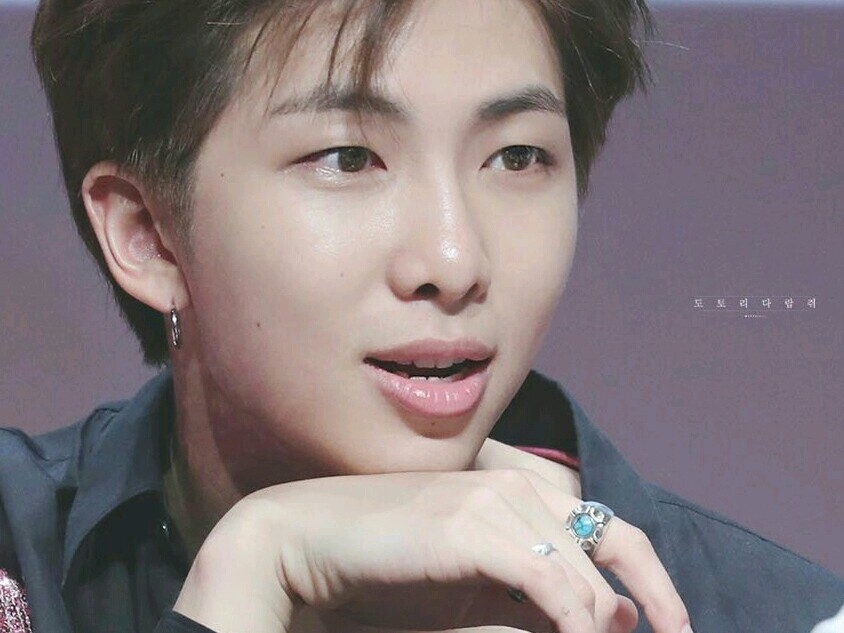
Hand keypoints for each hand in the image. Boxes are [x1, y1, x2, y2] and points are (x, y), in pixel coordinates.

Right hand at [174, 465, 690, 632]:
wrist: (309, 540)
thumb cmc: (389, 569)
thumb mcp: (475, 592)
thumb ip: (537, 598)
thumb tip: (612, 616)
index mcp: (521, 496)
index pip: (614, 532)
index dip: (655, 582)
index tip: (675, 629)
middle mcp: (516, 489)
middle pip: (609, 552)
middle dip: (636, 611)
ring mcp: (493, 503)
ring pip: (582, 576)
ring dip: (595, 625)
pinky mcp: (470, 527)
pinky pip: (550, 582)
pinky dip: (572, 619)